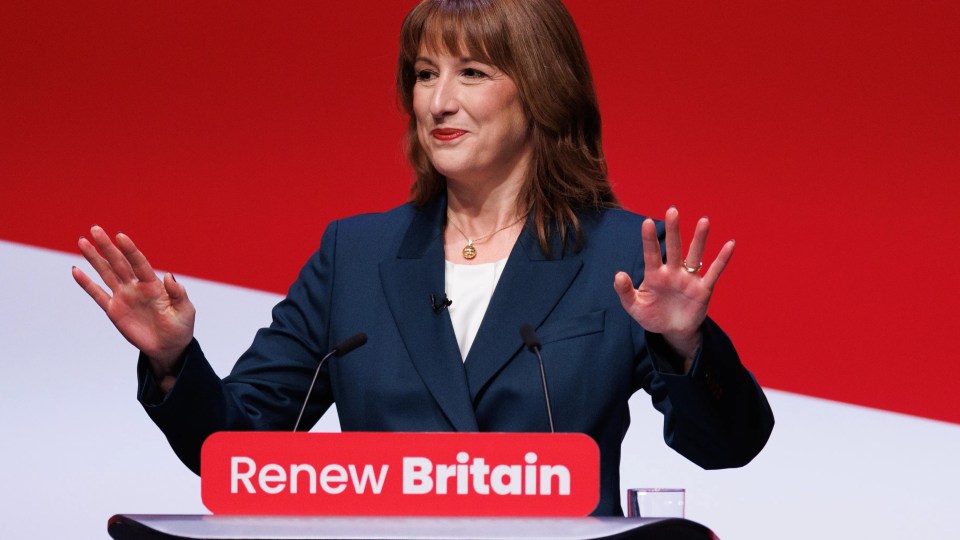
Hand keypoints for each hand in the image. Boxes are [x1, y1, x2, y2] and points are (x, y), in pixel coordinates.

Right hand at [72, 226, 194, 384]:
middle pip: (119, 263)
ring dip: (94, 258)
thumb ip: (178, 293)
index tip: (120, 236)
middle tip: (95, 229)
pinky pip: (98, 294)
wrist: (168, 347)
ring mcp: (124, 297)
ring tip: (82, 241)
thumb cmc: (180, 327)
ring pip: (106, 274)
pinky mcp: (114, 310)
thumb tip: (170, 276)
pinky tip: (76, 271)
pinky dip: (86, 283)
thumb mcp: (185, 310)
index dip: (130, 250)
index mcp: (154, 285)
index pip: (139, 263)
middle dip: (107, 246)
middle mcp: (136, 287)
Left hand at [614, 207, 733, 370]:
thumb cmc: (652, 316)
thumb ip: (625, 292)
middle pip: (673, 248)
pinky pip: (714, 272)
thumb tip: (618, 275)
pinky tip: (730, 244)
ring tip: (703, 221)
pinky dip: (722, 259)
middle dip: (673, 230)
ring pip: (694, 255)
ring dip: (699, 239)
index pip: (651, 254)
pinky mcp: (703, 289)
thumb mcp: (634, 307)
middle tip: (672, 210)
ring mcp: (689, 279)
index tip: (646, 221)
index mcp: (654, 275)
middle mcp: (672, 272)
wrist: (672, 332)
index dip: (649, 239)